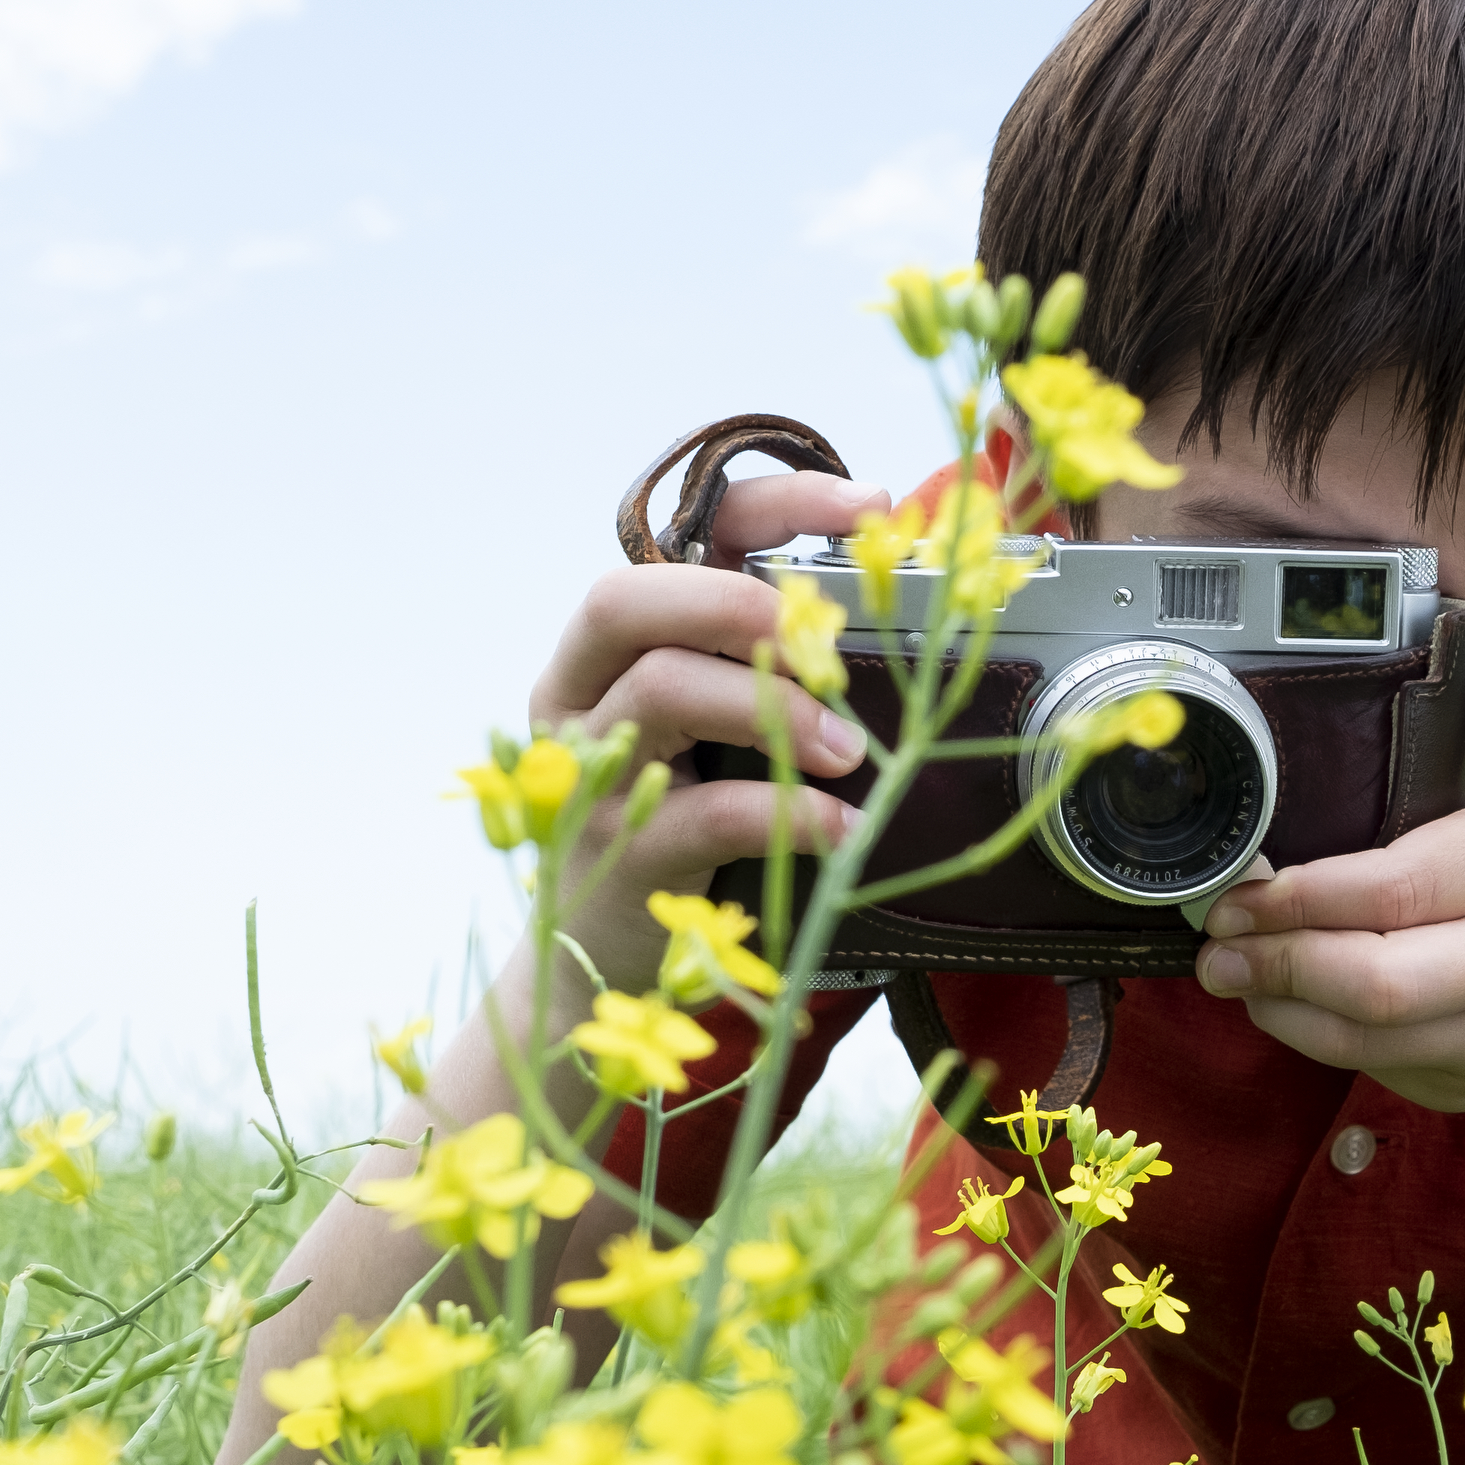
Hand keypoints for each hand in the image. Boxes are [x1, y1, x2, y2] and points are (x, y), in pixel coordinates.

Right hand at [527, 467, 880, 981]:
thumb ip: (763, 668)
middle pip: (630, 600)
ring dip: (776, 710)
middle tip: (825, 646)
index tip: (873, 506)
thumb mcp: (709, 728)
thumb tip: (885, 624)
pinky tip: (841, 826)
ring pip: (663, 689)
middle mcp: (578, 690)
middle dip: (741, 606)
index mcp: (612, 642)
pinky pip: (706, 812)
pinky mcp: (618, 851)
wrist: (598, 957)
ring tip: (852, 752)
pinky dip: (790, 813)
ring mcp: (588, 771)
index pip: (680, 536)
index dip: (777, 506)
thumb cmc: (676, 819)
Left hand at [1186, 703, 1464, 1118]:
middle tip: (1216, 947)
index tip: (1241, 888)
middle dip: (1278, 963)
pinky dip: (1310, 1032)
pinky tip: (1281, 998)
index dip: (1301, 895)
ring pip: (1363, 1038)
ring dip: (1278, 1006)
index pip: (1398, 888)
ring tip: (1231, 971)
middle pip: (1378, 983)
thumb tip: (1385, 676)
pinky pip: (1369, 1063)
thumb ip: (1460, 752)